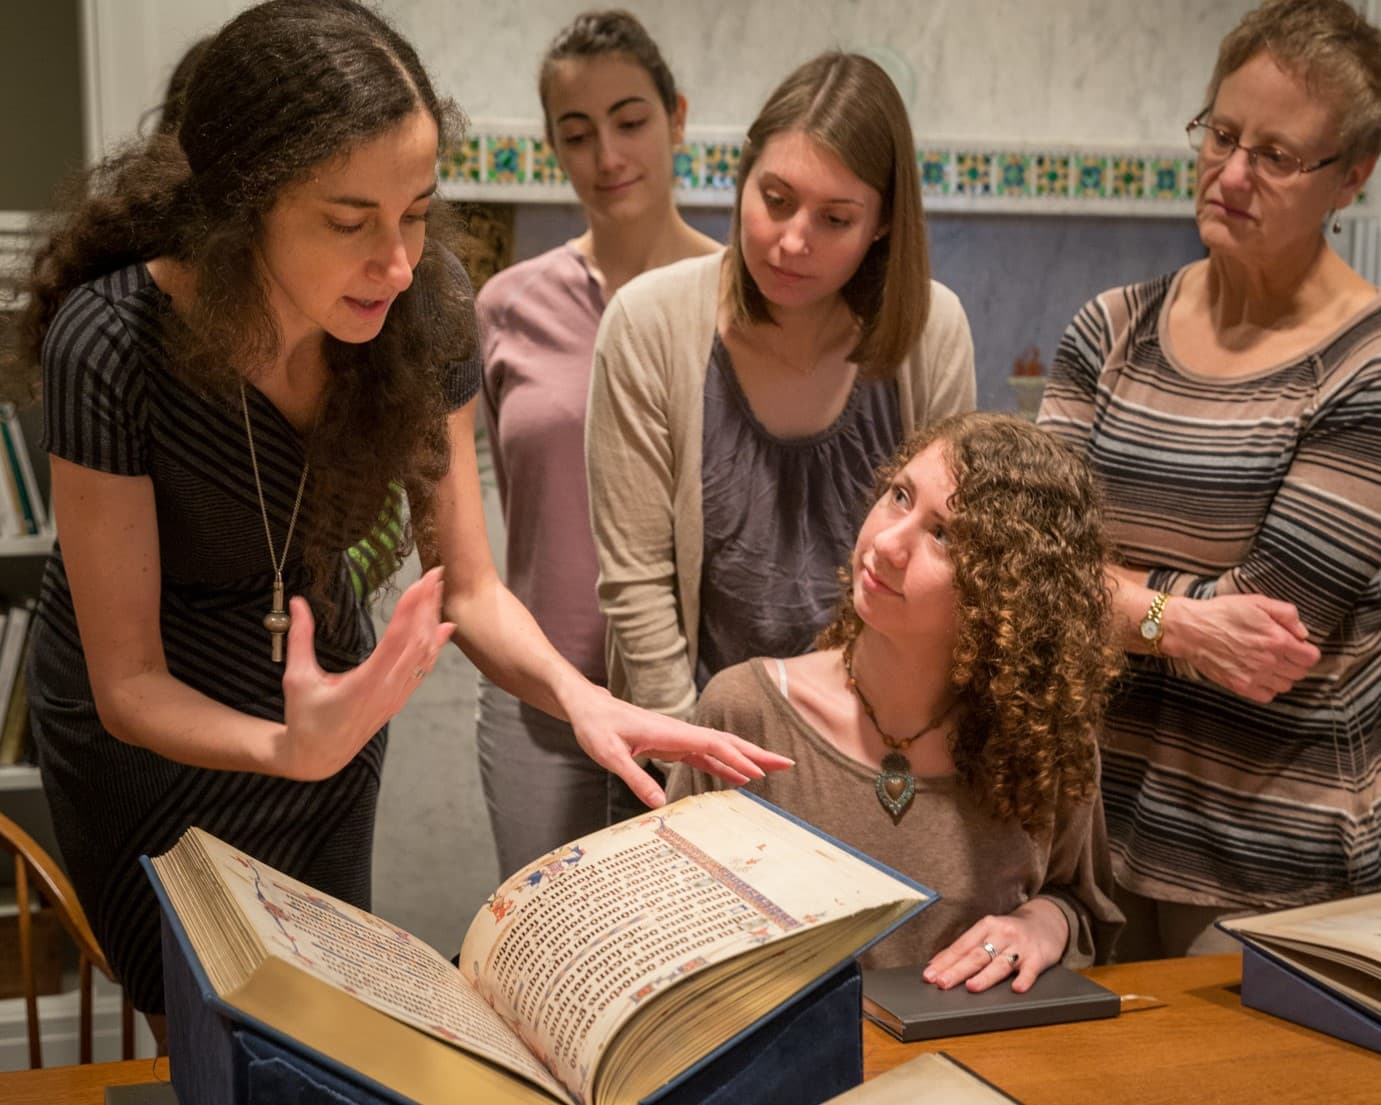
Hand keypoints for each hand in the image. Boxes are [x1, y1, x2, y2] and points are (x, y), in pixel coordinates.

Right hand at [274, 567, 454, 780]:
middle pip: (417, 642)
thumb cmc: (304, 718)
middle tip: (435, 574)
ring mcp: (397, 696)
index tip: (420, 584)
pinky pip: (423, 669)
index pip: (396, 641)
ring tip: (439, 590)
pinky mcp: (399, 699)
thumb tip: (296, 602)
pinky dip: (435, 646)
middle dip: (427, 605)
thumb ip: (299, 638)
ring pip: (424, 654)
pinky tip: (444, 626)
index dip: (410, 610)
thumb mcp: (297, 678)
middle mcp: (388, 690)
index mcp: (365, 684)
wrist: (318, 757)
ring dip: (432, 620)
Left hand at [566, 687, 793, 807]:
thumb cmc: (596, 726)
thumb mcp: (609, 755)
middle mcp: (680, 732)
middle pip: (727, 742)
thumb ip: (634, 778)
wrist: (587, 707)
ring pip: (720, 747)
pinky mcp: (672, 745)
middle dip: (757, 753)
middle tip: (787, 764)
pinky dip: (725, 765)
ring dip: (746, 758)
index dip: (737, 759)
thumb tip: (660, 805)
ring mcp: (678, 738)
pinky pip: (706, 755)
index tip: (760, 774)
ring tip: (772, 771)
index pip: (713, 744)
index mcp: (670, 732)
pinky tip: (737, 778)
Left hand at [922, 899, 1068, 993]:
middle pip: (977, 955)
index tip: (929, 975)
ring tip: (971, 987)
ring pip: (1000, 963)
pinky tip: (1016, 988)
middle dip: (958, 970)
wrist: (1048, 921)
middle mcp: (1002, 934)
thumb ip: (969, 946)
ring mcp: (1020, 946)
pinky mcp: (1039, 957)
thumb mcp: (990, 932)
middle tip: (942, 983)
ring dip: (985, 976)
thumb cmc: (1011, 932)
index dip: (945, 961)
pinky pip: (1031, 970)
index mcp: (986, 926)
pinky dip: (1024, 979)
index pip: (961, 946)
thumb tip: (938, 964)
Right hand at [1171, 592, 1319, 702]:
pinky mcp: (1241, 687)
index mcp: (1276, 640)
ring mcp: (1255, 677)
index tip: (1296, 645)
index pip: (1311, 657)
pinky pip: (1267, 696)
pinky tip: (1258, 674)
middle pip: (1300, 673)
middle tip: (1281, 653)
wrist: (1190, 630)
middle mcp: (1269, 661)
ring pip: (1286, 686)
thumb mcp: (1257, 601)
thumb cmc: (1222, 613)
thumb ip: (1286, 614)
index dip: (1306, 650)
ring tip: (1269, 664)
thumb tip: (1303, 633)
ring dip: (1282, 676)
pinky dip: (1267, 688)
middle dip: (1295, 662)